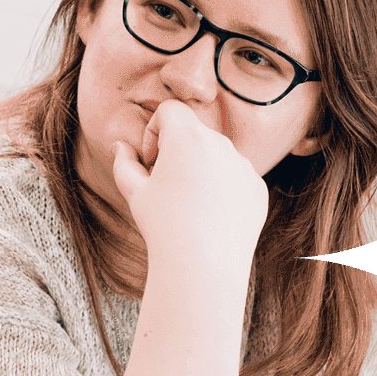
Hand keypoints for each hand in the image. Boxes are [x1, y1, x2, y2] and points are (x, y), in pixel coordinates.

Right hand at [111, 99, 268, 274]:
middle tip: (166, 186)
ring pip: (217, 156)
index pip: (170, 110)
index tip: (151, 160)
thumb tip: (119, 145)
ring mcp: (244, 166)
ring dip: (201, 170)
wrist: (203, 264)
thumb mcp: (134, 192)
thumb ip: (123, 162)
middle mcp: (221, 143)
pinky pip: (236, 179)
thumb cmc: (163, 225)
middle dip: (178, 151)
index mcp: (187, 136)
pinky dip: (222, 191)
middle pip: (195, 133)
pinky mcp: (257, 188)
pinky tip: (210, 218)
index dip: (154, 130)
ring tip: (189, 207)